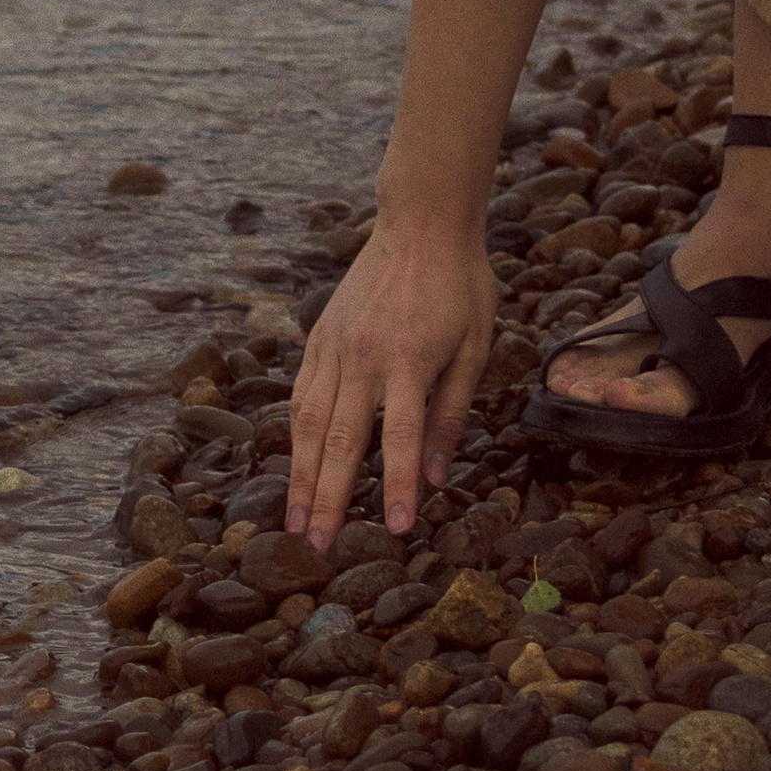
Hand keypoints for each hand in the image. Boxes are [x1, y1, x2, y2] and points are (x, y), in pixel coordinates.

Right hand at [286, 220, 498, 547]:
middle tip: (317, 548)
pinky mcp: (320, 337)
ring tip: (294, 522)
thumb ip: (451, 413)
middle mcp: (363, 355)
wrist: (422, 222)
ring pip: (308, 422)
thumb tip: (436, 476)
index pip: (400, 437)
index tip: (393, 530)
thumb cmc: (461, 285)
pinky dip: (295, 435)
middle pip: (339, 440)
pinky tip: (294, 466)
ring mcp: (334, 345)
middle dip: (326, 499)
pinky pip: (301, 393)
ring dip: (299, 476)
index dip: (396, 486)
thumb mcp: (476, 347)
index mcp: (409, 359)